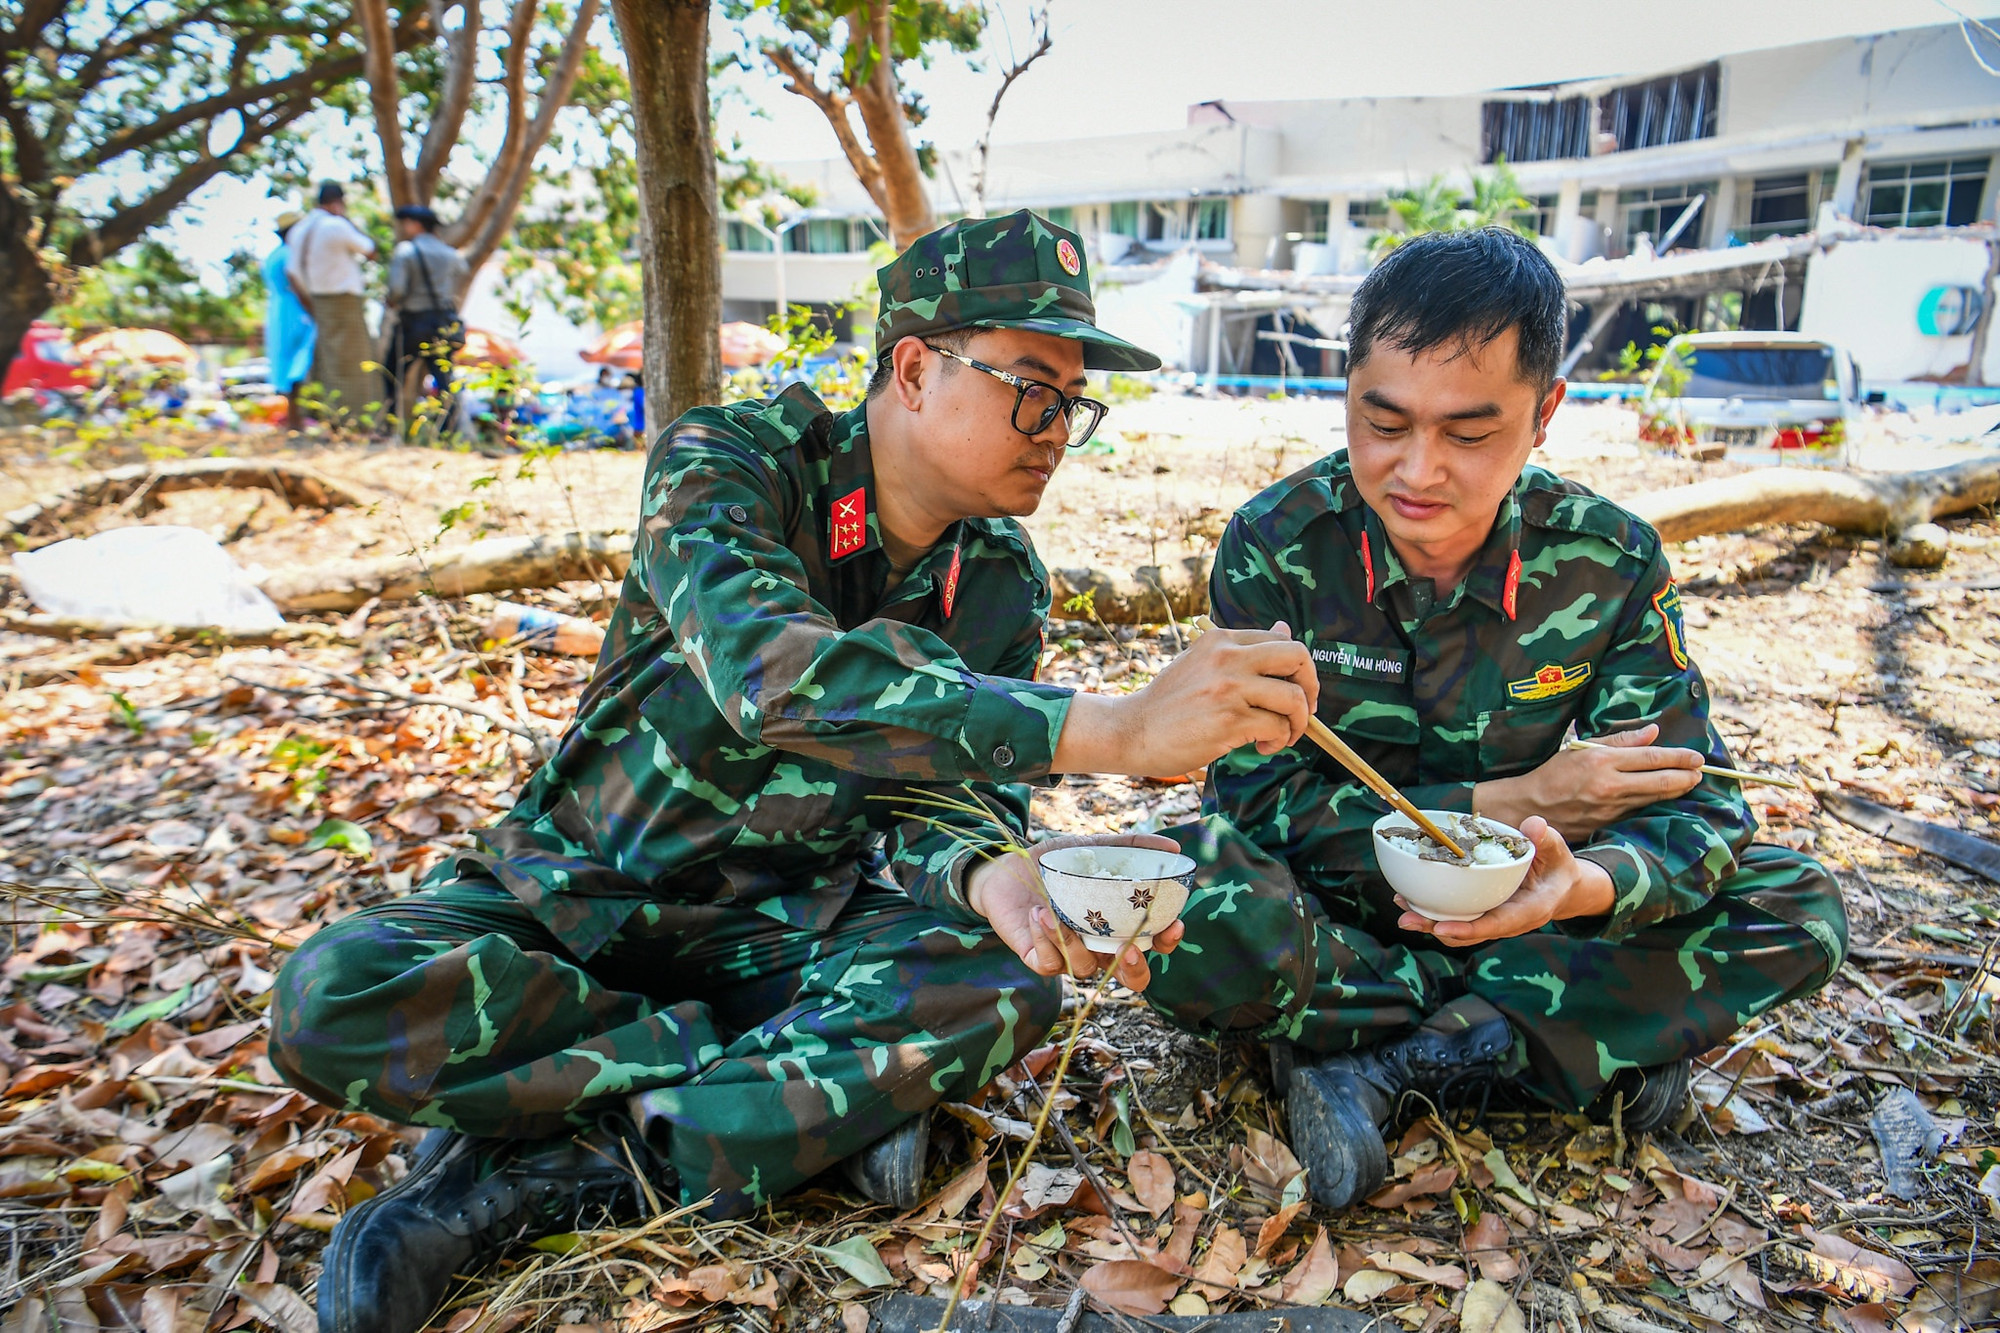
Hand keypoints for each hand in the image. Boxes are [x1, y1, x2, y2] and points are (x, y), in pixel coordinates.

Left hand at [966, 833, 1186, 991]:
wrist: (1009, 866)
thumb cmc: (1057, 863)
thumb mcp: (1095, 849)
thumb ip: (1132, 847)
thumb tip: (1174, 846)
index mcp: (1119, 925)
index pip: (1153, 944)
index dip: (1167, 942)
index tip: (1173, 925)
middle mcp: (1099, 946)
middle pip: (1130, 977)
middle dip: (1134, 970)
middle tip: (1128, 949)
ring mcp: (1071, 956)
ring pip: (1085, 969)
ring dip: (1072, 942)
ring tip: (1053, 912)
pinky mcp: (1041, 959)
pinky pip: (1050, 963)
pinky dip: (1046, 938)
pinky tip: (1037, 913)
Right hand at [1052, 621, 1316, 775]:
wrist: (1131, 730)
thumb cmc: (1168, 703)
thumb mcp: (1202, 663)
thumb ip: (1242, 649)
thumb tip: (1284, 627)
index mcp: (1220, 639)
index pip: (1281, 640)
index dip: (1299, 667)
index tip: (1296, 690)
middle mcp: (1227, 657)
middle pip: (1297, 657)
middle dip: (1311, 686)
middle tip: (1304, 710)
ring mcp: (1229, 688)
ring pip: (1293, 698)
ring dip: (1297, 723)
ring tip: (1281, 736)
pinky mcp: (1229, 720)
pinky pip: (1277, 727)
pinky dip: (1278, 740)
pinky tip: (1262, 746)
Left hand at [1395, 816, 1613, 946]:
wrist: (1561, 887)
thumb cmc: (1557, 867)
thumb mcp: (1557, 851)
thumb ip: (1545, 839)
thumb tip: (1533, 825)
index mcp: (1529, 910)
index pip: (1497, 924)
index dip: (1469, 929)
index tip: (1441, 928)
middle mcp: (1508, 921)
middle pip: (1469, 932)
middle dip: (1436, 928)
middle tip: (1406, 919)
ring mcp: (1494, 919)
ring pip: (1458, 928)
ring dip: (1429, 921)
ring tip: (1402, 907)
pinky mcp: (1483, 913)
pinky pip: (1457, 916)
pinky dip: (1434, 910)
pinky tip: (1410, 897)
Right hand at [1473, 724, 1702, 840]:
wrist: (1530, 807)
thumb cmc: (1554, 773)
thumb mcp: (1582, 748)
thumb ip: (1620, 740)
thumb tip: (1653, 732)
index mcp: (1602, 762)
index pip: (1651, 758)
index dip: (1679, 757)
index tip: (1696, 757)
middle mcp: (1609, 786)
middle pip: (1660, 782)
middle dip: (1685, 777)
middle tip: (1700, 772)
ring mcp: (1610, 808)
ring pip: (1653, 798)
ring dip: (1675, 790)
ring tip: (1688, 782)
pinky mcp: (1608, 824)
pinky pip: (1638, 811)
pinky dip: (1654, 802)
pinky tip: (1663, 797)